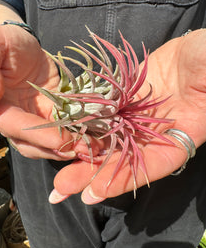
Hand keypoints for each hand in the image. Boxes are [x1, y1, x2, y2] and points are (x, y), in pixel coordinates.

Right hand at [0, 25, 102, 158]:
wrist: (20, 45)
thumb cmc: (2, 42)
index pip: (16, 127)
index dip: (41, 137)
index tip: (65, 143)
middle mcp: (13, 119)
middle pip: (33, 144)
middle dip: (60, 149)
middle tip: (87, 150)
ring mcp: (33, 118)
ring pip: (49, 143)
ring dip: (72, 147)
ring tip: (96, 148)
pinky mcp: (50, 113)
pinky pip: (63, 129)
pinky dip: (78, 135)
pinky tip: (96, 136)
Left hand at [49, 29, 205, 203]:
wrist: (193, 54)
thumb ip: (204, 80)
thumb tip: (203, 81)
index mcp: (178, 136)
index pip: (150, 165)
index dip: (122, 179)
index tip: (93, 193)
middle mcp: (150, 134)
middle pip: (120, 158)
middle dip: (91, 174)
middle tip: (61, 189)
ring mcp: (133, 118)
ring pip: (105, 140)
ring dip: (81, 154)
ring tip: (56, 173)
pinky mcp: (120, 102)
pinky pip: (100, 115)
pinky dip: (83, 125)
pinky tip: (61, 133)